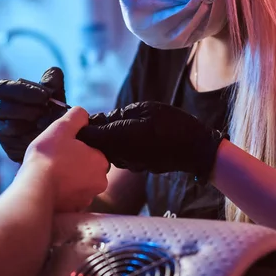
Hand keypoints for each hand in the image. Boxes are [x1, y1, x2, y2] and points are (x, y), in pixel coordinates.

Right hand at [0, 67, 66, 162]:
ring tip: (49, 122)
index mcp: (5, 94)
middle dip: (28, 109)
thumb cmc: (51, 110)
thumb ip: (53, 82)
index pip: (2, 88)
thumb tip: (52, 72)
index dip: (23, 90)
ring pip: (11, 126)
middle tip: (47, 110)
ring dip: (33, 124)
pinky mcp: (9, 147)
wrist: (56, 139)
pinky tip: (45, 135)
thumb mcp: (54, 94)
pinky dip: (35, 137)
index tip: (45, 96)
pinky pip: (19, 142)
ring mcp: (1, 131)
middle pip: (3, 108)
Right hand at [23, 107, 108, 211]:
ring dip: (67, 179)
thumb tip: (83, 115)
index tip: (63, 148)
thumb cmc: (48, 158)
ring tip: (50, 174)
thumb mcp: (62, 127)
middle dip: (73, 164)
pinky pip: (69, 198)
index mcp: (101, 162)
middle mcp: (99, 183)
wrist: (34, 189)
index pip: (94, 151)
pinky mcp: (74, 211)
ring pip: (78, 183)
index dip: (78, 147)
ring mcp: (86, 199)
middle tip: (55, 160)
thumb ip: (77, 117)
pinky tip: (49, 187)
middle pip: (87, 168)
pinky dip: (61, 193)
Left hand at [79, 102, 226, 182]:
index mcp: (119, 137)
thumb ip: (119, 114)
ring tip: (109, 126)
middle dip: (90, 135)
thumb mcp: (145, 110)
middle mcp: (119, 154)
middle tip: (91, 121)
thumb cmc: (172, 125)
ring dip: (103, 142)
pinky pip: (118, 156)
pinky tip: (125, 136)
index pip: (88, 135)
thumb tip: (101, 119)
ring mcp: (127, 163)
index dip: (81, 126)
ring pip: (106, 152)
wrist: (195, 149)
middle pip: (94, 146)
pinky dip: (116, 147)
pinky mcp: (136, 166)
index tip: (79, 117)